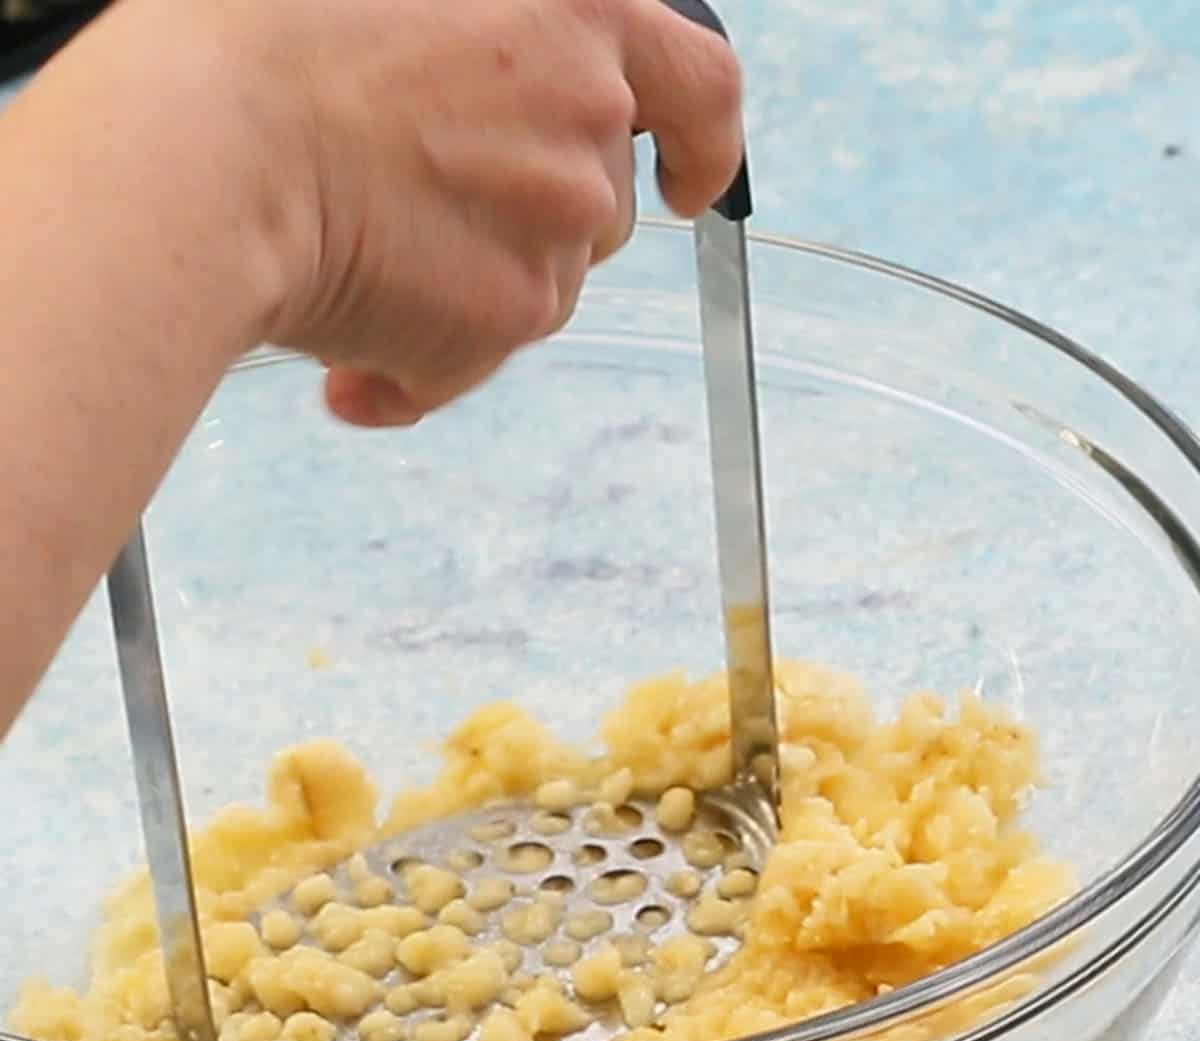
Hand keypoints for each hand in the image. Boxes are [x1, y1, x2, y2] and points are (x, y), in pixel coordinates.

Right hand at [223, 0, 742, 425]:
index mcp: (581, 10)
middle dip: (527, 228)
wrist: (213, 146)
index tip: (686, 183)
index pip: (702, 89)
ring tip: (349, 267)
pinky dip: (410, 371)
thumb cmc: (270, 44)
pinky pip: (472, 365)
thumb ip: (490, 41)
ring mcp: (558, 226)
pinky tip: (339, 347)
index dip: (701, 146)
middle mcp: (593, 122)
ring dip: (459, 297)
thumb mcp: (408, 2)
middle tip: (419, 216)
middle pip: (598, 209)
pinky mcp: (510, 316)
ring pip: (536, 292)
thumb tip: (489, 83)